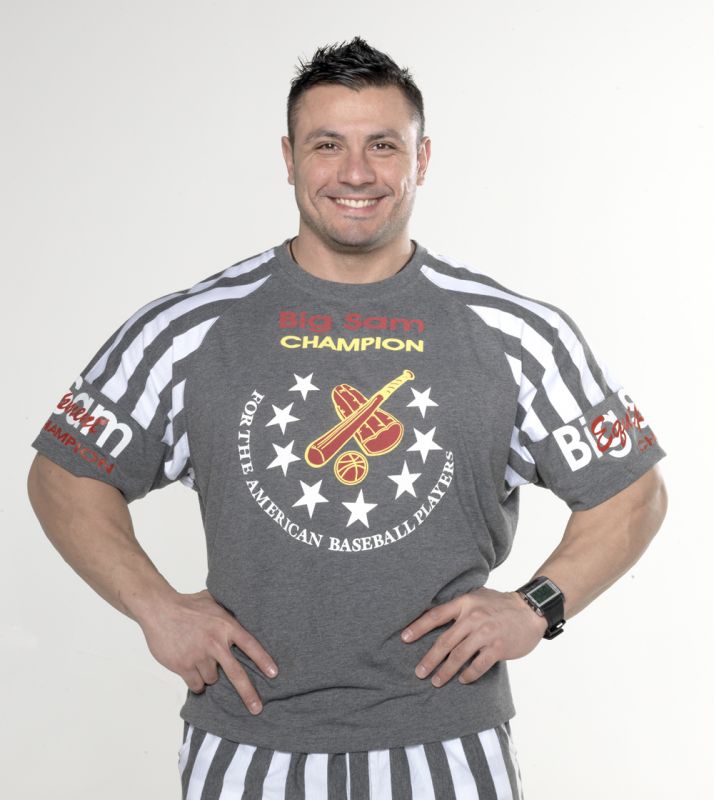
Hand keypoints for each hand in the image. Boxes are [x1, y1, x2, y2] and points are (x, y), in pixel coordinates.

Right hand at [138, 589, 277, 714]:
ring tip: (199, 658)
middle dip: (248, 693)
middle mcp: (215, 642)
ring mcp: (199, 656)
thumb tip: (242, 609)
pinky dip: (195, 681)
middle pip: (236, 673)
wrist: (159, 609)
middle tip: (257, 708)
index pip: (250, 645)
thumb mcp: (212, 601)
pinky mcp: (184, 666)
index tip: (274, 674)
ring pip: (212, 679)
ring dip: (209, 675)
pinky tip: (190, 668)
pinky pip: (196, 685)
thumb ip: (226, 611)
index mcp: (225, 625)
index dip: (263, 660)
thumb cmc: (186, 604)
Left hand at [400, 586, 546, 685]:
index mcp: (464, 603)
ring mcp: (485, 633)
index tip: (404, 638)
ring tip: (436, 681)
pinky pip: (478, 666)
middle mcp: (473, 617)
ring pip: (459, 656)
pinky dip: (468, 675)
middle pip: (445, 641)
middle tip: (419, 672)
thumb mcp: (477, 596)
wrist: (530, 610)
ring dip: (445, 671)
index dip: (418, 627)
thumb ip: (458, 605)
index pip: (435, 615)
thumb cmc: (500, 604)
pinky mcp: (498, 647)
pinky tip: (462, 680)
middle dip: (429, 659)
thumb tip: (433, 615)